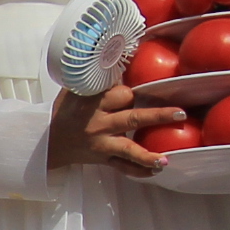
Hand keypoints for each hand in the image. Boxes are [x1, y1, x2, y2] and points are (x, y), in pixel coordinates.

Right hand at [45, 82, 185, 172]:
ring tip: (165, 159)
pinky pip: (122, 167)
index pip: (120, 93)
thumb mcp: (74, 90)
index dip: (131, 90)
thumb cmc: (64, 112)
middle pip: (131, 118)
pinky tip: (155, 171)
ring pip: (128, 148)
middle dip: (157, 116)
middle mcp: (99, 124)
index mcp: (92, 103)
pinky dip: (138, 171)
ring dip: (147, 154)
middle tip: (180, 113)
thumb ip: (96, 78)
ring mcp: (102, 143)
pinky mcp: (103, 158)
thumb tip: (117, 57)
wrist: (48, 141)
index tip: (136, 88)